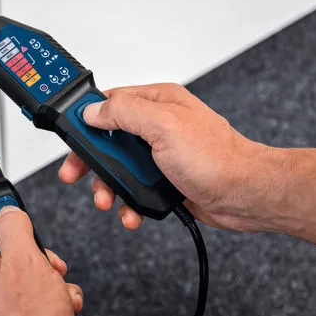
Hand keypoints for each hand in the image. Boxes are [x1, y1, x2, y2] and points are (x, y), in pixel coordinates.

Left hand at [0, 206, 87, 315]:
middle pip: (17, 270)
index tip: (33, 241)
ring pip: (34, 298)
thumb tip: (5, 210)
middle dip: (47, 273)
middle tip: (57, 279)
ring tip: (64, 310)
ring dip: (58, 300)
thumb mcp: (26, 260)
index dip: (13, 237)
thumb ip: (14, 229)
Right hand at [58, 83, 270, 231]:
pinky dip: (129, 203)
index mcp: (158, 102)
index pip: (109, 103)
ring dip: (109, 187)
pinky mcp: (166, 180)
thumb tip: (93, 111)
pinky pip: (136, 190)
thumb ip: (125, 113)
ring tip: (108, 202)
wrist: (245, 196)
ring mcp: (162, 154)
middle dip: (92, 162)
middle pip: (108, 140)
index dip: (86, 120)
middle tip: (74, 175)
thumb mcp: (164, 125)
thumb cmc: (216, 159)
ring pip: (120, 169)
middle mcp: (159, 125)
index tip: (70, 137)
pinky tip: (132, 213)